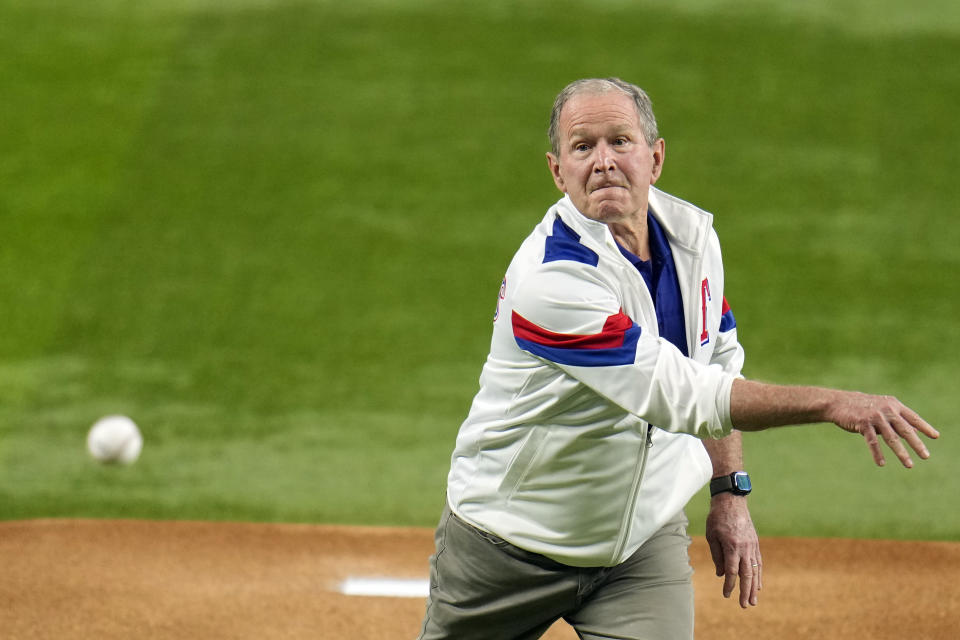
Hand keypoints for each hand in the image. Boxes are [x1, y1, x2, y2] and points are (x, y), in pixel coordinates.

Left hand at [705, 493, 760, 607]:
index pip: (732, 571)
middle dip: (745, 591)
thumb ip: (717, 556)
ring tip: (753, 601)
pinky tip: (758, 585)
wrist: (732, 501)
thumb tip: (721, 574)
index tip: (726, 595)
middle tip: (744, 605)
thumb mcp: (711, 535)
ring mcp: (752, 546)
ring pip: (755, 570)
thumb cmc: (717, 518)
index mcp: (732, 546)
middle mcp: (745, 548)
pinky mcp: (755, 543)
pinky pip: (758, 563)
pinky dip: (759, 575)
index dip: (729, 585)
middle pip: (747, 574)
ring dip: (754, 587)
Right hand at [827, 392, 939, 467]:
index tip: (935, 436)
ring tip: (909, 465)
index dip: (925, 427)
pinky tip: (881, 463)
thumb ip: (899, 420)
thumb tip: (918, 432)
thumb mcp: (883, 410)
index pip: (913, 417)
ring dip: (901, 453)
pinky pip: (872, 441)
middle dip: (916, 444)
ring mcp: (875, 416)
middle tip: (926, 456)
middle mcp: (887, 409)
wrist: (838, 403)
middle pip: (905, 429)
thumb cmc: (863, 407)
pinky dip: (877, 453)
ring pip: (891, 438)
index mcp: (894, 405)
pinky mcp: (863, 423)